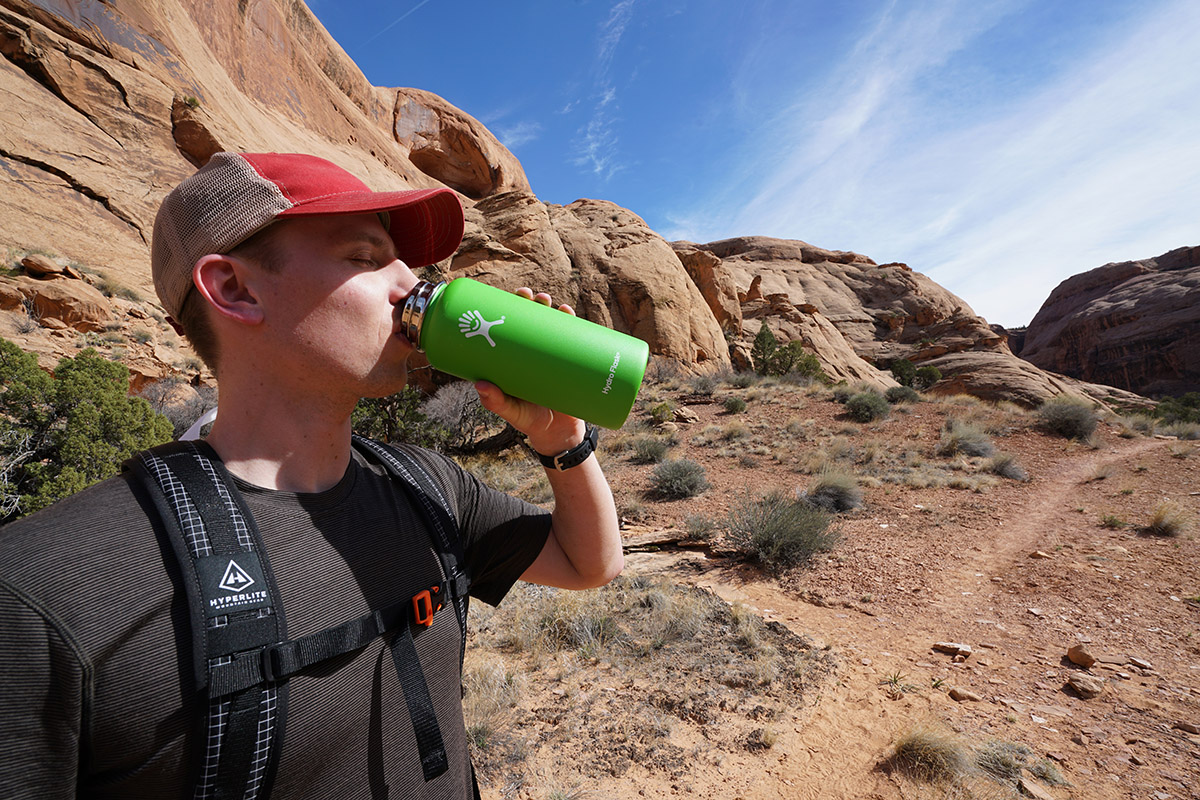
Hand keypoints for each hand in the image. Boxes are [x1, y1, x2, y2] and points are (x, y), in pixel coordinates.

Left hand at [473, 287, 586, 455]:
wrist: (558, 434)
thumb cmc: (528, 421)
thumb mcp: (511, 412)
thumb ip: (496, 402)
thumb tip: (480, 384)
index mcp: (512, 358)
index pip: (508, 327)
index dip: (507, 309)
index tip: (506, 298)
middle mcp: (531, 353)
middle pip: (531, 320)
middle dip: (531, 302)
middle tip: (531, 296)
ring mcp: (552, 357)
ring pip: (552, 325)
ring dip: (553, 309)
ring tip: (553, 304)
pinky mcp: (570, 363)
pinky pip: (572, 340)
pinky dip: (572, 325)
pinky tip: (569, 313)